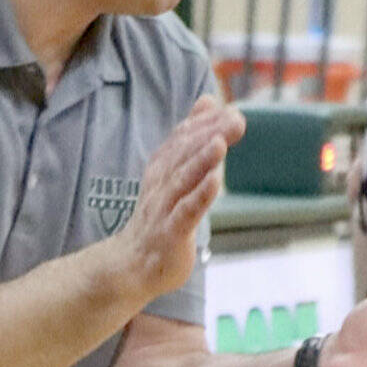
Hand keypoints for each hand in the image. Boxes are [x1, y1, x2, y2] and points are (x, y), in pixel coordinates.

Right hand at [111, 95, 243, 300]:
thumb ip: (191, 138)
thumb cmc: (159, 217)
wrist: (131, 265)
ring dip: (201, 160)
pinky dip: (199, 196)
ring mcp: (164, 208)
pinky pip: (185, 212)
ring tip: (219, 142)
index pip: (182, 139)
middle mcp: (161, 184)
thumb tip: (207, 101)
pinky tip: (215, 183)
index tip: (228, 109)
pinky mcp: (171, 232)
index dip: (204, 124)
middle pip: (184, 154)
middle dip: (209, 134)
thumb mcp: (173, 173)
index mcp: (162, 169)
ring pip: (182, 180)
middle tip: (235, 119)